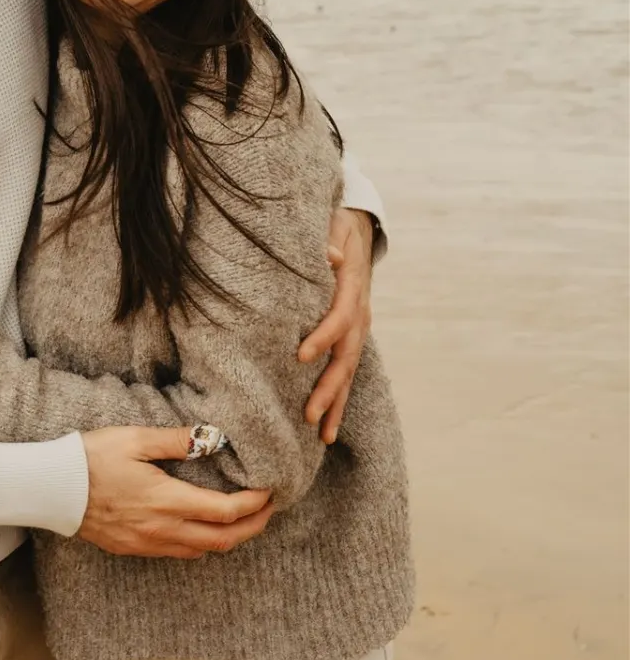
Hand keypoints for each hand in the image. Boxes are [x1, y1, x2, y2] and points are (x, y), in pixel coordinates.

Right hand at [79, 426, 273, 559]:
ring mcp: (147, 544)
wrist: (51, 489)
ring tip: (242, 519)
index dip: (255, 504)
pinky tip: (201, 527)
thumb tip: (213, 437)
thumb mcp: (135, 439)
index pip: (226, 512)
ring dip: (229, 538)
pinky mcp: (133, 549)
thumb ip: (177, 440)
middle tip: (268, 511)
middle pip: (223, 540)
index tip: (269, 491)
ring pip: (202, 551)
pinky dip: (201, 543)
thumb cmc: (90, 458)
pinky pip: (178, 553)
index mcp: (167, 500)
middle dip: (253, 527)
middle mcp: (162, 529)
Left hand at [297, 207, 374, 443]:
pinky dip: (337, 400)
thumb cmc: (336, 228)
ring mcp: (358, 329)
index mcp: (352, 288)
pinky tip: (326, 428)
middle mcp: (359, 313)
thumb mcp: (333, 224)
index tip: (300, 355)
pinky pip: (346, 373)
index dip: (323, 337)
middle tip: (310, 414)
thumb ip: (328, 240)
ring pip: (349, 372)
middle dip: (329, 387)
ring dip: (335, 403)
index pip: (339, 317)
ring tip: (322, 435)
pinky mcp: (351, 338)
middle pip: (347, 356)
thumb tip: (330, 256)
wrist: (357, 231)